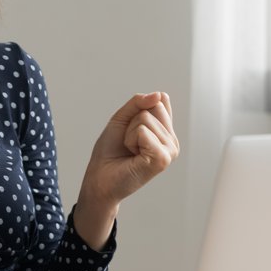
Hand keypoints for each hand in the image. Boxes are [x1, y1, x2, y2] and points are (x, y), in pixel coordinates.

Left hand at [75, 92, 179, 245]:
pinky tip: (133, 155)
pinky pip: (143, 132)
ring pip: (145, 118)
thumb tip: (160, 95)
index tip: (130, 129)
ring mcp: (170, 151)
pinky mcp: (162, 159)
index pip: (159, 100)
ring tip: (130, 150)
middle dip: (132, 121)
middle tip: (128, 142)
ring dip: (129, 133)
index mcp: (166, 131)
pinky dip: (131, 140)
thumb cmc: (111, 150)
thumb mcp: (122, 118)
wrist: (99, 176)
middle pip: (153, 106)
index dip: (137, 110)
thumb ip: (139, 102)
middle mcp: (171, 141)